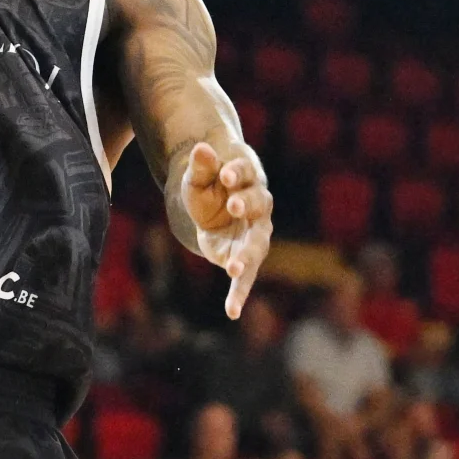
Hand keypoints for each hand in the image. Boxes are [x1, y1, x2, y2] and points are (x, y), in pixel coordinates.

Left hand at [178, 140, 274, 317]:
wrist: (213, 205)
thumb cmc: (209, 184)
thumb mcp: (199, 175)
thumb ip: (202, 165)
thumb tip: (200, 148)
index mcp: (249, 179)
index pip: (246, 173)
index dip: (237, 172)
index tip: (225, 173)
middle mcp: (259, 206)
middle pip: (258, 205)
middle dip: (247, 205)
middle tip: (234, 205)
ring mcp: (256, 233)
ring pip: (257, 243)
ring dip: (247, 255)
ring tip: (234, 268)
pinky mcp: (246, 255)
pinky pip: (246, 276)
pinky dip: (239, 293)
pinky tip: (231, 311)